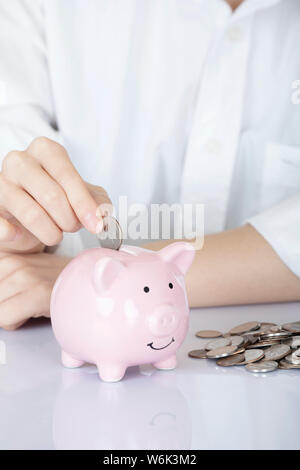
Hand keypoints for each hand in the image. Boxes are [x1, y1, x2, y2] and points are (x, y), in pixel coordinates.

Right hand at [0, 137, 110, 252]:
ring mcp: (0, 181)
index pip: (67, 175)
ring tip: (55, 235)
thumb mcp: (81, 195)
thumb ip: (97, 202)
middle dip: (69, 220)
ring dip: (50, 232)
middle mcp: (20, 161)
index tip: (96, 225)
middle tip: (72, 228)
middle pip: (52, 195)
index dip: (84, 203)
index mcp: (46, 151)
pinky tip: (21, 235)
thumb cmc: (54, 198)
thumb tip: (104, 217)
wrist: (23, 215)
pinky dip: (14, 233)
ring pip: (30, 212)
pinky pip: (0, 223)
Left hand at [0, 251, 70, 329]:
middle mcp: (13, 262)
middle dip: (5, 307)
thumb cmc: (56, 282)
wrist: (85, 283)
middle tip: (27, 300)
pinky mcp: (36, 292)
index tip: (17, 296)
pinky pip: (5, 319)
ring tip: (33, 303)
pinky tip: (36, 310)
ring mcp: (24, 276)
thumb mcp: (21, 275)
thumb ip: (4, 284)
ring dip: (12, 315)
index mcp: (6, 257)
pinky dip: (19, 322)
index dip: (3, 299)